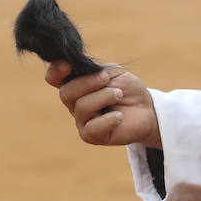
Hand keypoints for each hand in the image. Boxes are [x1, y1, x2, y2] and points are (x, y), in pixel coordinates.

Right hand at [45, 63, 161, 148]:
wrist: (146, 109)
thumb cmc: (128, 89)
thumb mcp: (114, 72)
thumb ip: (95, 70)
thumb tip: (81, 71)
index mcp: (76, 84)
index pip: (54, 78)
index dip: (55, 71)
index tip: (67, 65)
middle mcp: (74, 103)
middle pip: (66, 93)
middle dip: (88, 83)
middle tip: (106, 79)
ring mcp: (82, 120)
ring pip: (82, 107)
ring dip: (103, 96)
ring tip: (119, 94)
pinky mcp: (91, 136)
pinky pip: (92, 127)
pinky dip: (108, 119)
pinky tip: (119, 116)